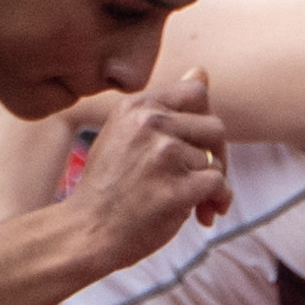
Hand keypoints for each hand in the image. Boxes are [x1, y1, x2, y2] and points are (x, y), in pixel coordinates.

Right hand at [48, 67, 232, 259]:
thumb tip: (201, 72)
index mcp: (135, 107)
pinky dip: (217, 201)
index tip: (192, 145)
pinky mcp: (177, 188)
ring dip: (212, 185)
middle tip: (201, 179)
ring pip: (216, 160)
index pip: (196, 92)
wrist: (84, 233)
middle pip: (215, 127)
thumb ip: (163, 107)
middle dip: (215, 155)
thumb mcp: (125, 135)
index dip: (203, 120)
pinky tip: (202, 215)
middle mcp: (149, 124)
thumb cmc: (107, 188)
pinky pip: (220, 184)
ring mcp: (163, 155)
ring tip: (194, 205)